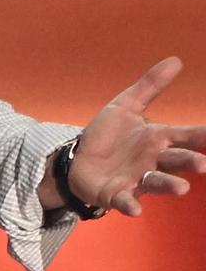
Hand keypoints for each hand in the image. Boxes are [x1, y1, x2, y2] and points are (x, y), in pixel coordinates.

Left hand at [59, 57, 205, 215]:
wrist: (78, 159)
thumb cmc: (109, 135)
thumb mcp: (125, 105)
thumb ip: (150, 85)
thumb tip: (175, 60)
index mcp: (160, 138)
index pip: (189, 135)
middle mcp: (154, 160)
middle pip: (178, 160)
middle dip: (191, 162)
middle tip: (204, 164)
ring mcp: (137, 178)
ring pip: (158, 182)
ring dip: (169, 185)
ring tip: (182, 189)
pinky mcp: (116, 193)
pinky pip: (126, 200)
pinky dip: (131, 205)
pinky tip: (136, 210)